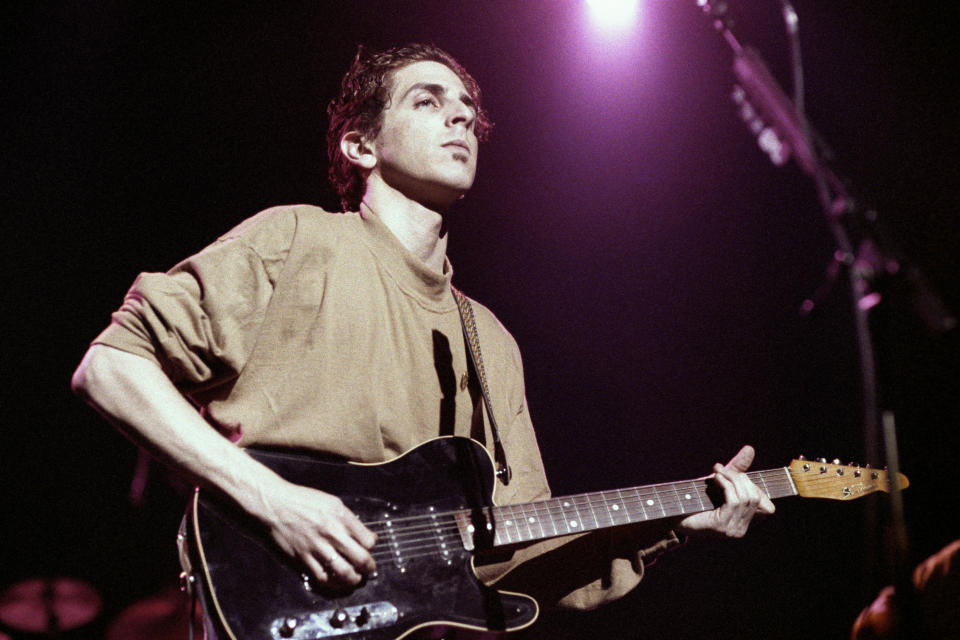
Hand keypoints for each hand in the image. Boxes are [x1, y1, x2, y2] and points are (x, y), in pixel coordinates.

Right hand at [259, 480, 377, 586]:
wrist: (275, 505)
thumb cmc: (302, 501)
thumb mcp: (332, 502)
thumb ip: (350, 520)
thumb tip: (367, 536)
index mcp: (341, 517)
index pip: (367, 541)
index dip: (371, 548)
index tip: (369, 550)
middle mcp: (332, 533)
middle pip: (360, 559)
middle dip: (368, 568)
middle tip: (368, 569)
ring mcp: (318, 548)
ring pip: (344, 573)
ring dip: (354, 580)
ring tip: (355, 579)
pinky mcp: (303, 559)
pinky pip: (322, 578)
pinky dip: (333, 584)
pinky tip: (336, 582)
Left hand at [677, 445, 774, 537]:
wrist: (670, 513)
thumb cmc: (694, 498)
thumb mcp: (719, 482)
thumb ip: (736, 468)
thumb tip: (750, 448)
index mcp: (743, 522)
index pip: (767, 507)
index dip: (755, 488)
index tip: (736, 474)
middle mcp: (741, 530)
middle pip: (755, 498)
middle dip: (739, 478)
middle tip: (720, 469)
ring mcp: (732, 530)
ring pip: (745, 498)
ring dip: (731, 479)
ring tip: (717, 472)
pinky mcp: (722, 526)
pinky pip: (734, 501)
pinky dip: (726, 485)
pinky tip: (716, 479)